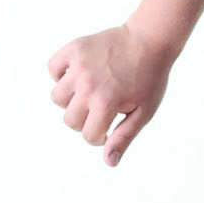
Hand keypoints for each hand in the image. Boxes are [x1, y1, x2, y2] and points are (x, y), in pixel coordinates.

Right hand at [47, 21, 173, 166]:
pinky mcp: (75, 49)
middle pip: (70, 119)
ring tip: (88, 93)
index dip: (99, 136)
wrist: (150, 40)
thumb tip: (109, 162)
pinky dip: (60, 74)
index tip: (110, 126)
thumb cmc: (150, 79)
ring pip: (58, 97)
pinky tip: (77, 76)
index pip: (88, 135)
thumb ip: (124, 137)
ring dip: (70, 100)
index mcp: (106, 103)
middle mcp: (88, 85)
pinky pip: (53, 68)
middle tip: (100, 109)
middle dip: (85, 121)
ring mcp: (80, 66)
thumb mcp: (143, 112)